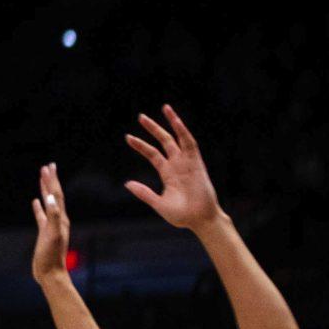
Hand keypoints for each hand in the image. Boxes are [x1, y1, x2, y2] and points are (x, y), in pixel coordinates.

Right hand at [28, 164, 73, 288]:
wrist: (51, 275)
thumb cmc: (51, 256)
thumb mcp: (52, 234)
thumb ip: (52, 216)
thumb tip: (51, 198)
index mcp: (61, 218)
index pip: (57, 195)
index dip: (52, 181)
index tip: (48, 167)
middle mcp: (58, 220)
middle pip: (55, 196)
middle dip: (51, 181)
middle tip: (48, 166)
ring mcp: (51, 226)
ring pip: (49, 203)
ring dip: (45, 191)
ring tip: (42, 179)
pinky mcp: (44, 234)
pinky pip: (41, 216)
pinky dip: (39, 207)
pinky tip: (35, 202)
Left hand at [124, 105, 222, 230]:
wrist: (201, 221)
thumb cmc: (183, 216)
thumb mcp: (159, 204)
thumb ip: (144, 193)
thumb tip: (127, 183)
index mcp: (168, 174)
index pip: (152, 154)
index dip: (141, 145)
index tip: (128, 137)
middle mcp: (177, 165)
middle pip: (164, 141)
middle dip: (153, 128)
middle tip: (140, 116)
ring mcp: (187, 163)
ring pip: (178, 138)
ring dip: (171, 123)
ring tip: (164, 107)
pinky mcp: (197, 163)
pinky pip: (190, 144)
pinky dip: (184, 132)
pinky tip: (176, 121)